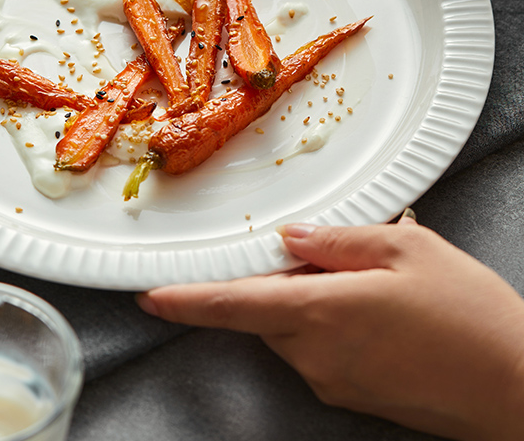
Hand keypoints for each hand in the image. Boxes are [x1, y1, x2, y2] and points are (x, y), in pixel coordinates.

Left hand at [137, 218, 523, 439]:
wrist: (521, 389)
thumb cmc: (467, 314)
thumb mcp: (404, 249)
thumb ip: (335, 240)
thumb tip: (290, 238)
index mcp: (318, 312)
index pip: (231, 304)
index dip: (184, 300)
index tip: (148, 295)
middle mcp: (315, 355)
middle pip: (266, 309)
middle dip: (280, 280)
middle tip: (329, 256)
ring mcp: (333, 381)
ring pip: (293, 327)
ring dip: (312, 299)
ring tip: (374, 283)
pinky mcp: (353, 396)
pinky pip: (320, 349)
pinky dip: (332, 322)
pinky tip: (383, 311)